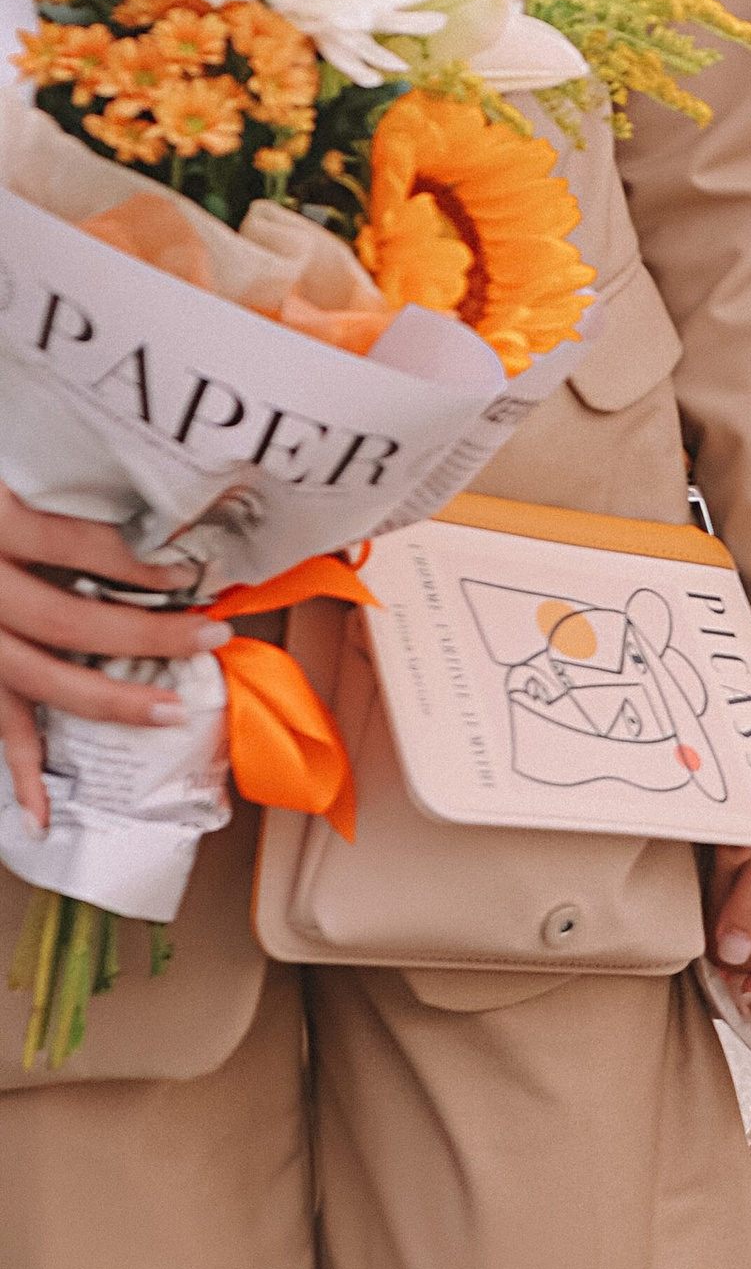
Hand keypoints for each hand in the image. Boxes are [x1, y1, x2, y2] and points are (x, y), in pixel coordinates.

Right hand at [0, 490, 228, 828]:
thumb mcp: (7, 456)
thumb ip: (57, 481)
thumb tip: (147, 496)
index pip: (75, 543)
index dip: (137, 561)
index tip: (191, 570)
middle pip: (69, 619)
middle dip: (147, 634)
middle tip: (212, 634)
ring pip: (38, 679)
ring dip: (109, 701)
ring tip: (168, 712)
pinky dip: (20, 770)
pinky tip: (45, 812)